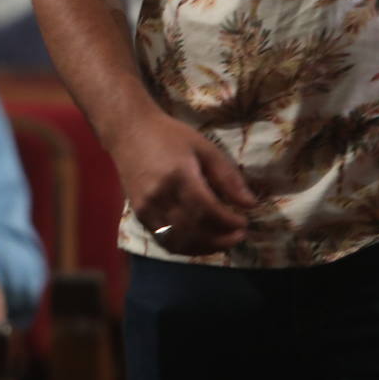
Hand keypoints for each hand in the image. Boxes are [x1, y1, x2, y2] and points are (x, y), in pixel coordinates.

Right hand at [109, 110, 256, 254]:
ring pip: (178, 240)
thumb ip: (227, 177)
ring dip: (203, 247)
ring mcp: (146, 208)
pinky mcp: (139, 214)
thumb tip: (250, 204)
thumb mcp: (204, 148)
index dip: (228, 222)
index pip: (208, 210)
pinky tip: (199, 243)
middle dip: (220, 238)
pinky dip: (184, 247)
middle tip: (239, 236)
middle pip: (194, 229)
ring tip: (222, 243)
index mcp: (179, 176)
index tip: (244, 223)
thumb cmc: (169, 135)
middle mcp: (160, 196)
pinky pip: (162, 240)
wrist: (128, 131)